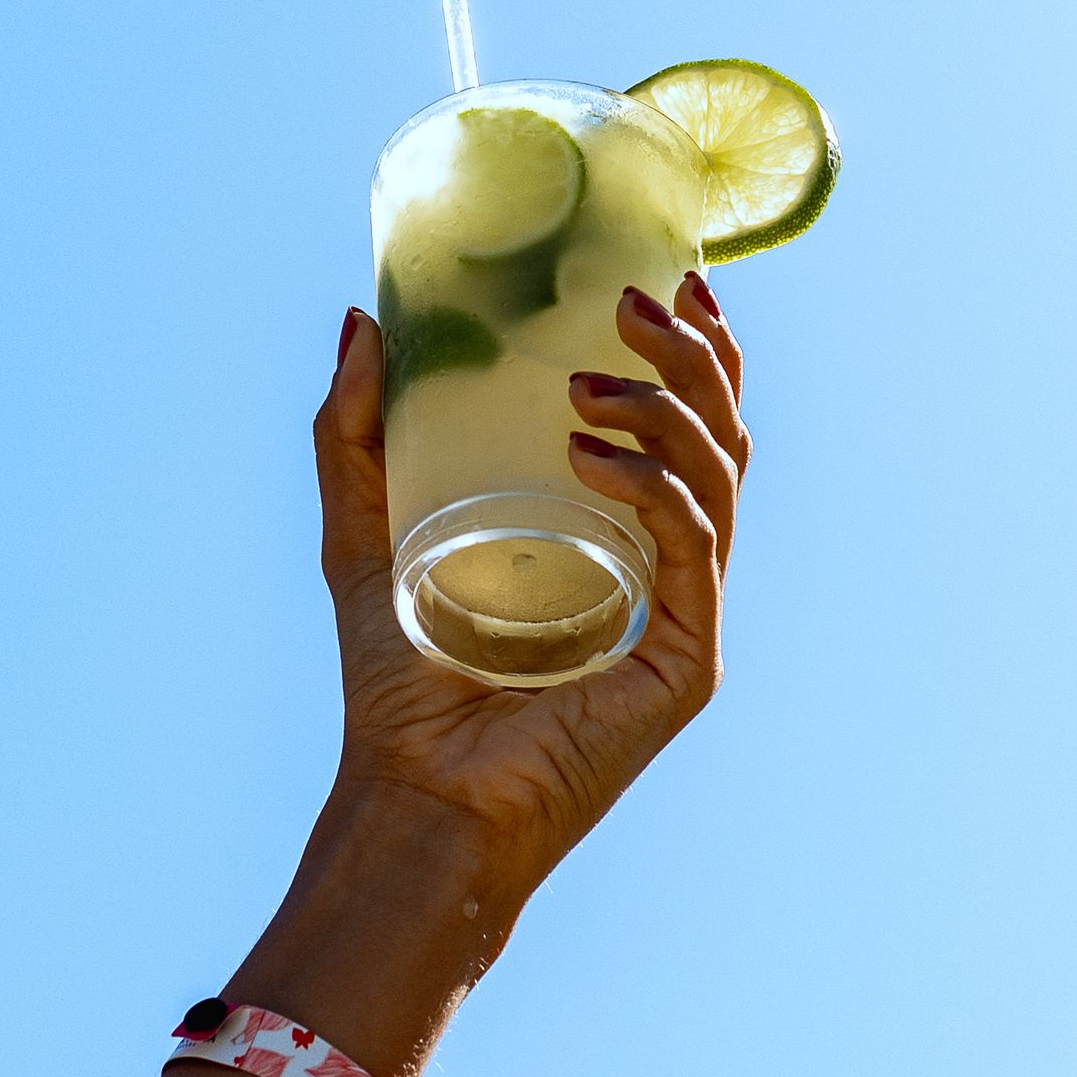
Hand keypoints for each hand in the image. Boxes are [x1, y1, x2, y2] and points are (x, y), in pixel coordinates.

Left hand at [312, 273, 750, 910]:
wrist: (411, 796)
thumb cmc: (394, 683)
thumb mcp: (362, 528)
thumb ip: (354, 430)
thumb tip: (359, 321)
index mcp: (619, 536)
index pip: (690, 426)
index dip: (700, 351)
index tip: (676, 280)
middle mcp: (668, 572)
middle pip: (723, 438)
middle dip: (693, 357)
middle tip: (632, 304)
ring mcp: (685, 619)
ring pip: (720, 479)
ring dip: (668, 409)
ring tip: (588, 382)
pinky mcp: (686, 666)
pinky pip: (693, 552)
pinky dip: (656, 489)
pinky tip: (592, 455)